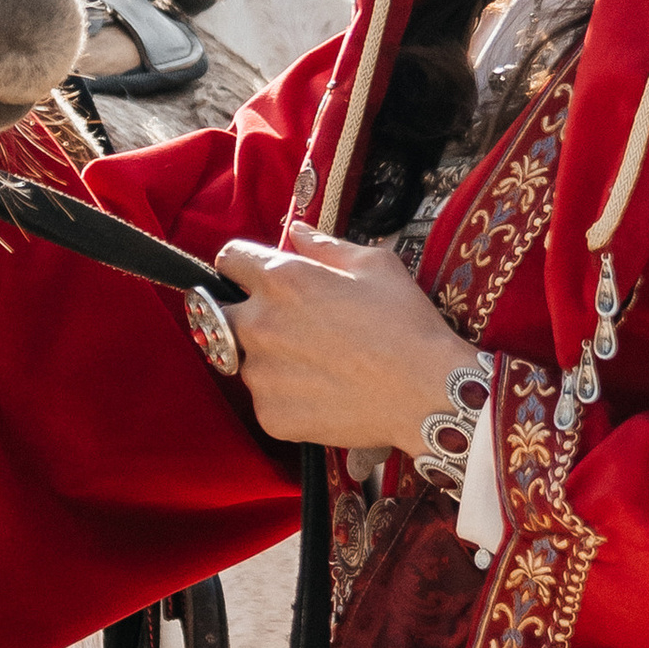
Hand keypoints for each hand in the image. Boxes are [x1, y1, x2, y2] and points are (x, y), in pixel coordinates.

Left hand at [212, 219, 481, 457]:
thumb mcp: (375, 265)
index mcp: (281, 279)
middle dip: (248, 313)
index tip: (259, 276)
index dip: (245, 264)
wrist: (425, 392)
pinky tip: (321, 393)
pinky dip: (285, 396)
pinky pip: (265, 399)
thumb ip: (324, 245)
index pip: (229, 259)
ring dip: (268, 358)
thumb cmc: (405, 323)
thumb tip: (295, 233)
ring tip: (315, 365)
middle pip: (222, 312)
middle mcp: (259, 324)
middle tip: (290, 327)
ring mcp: (260, 374)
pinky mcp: (269, 414)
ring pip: (243, 360)